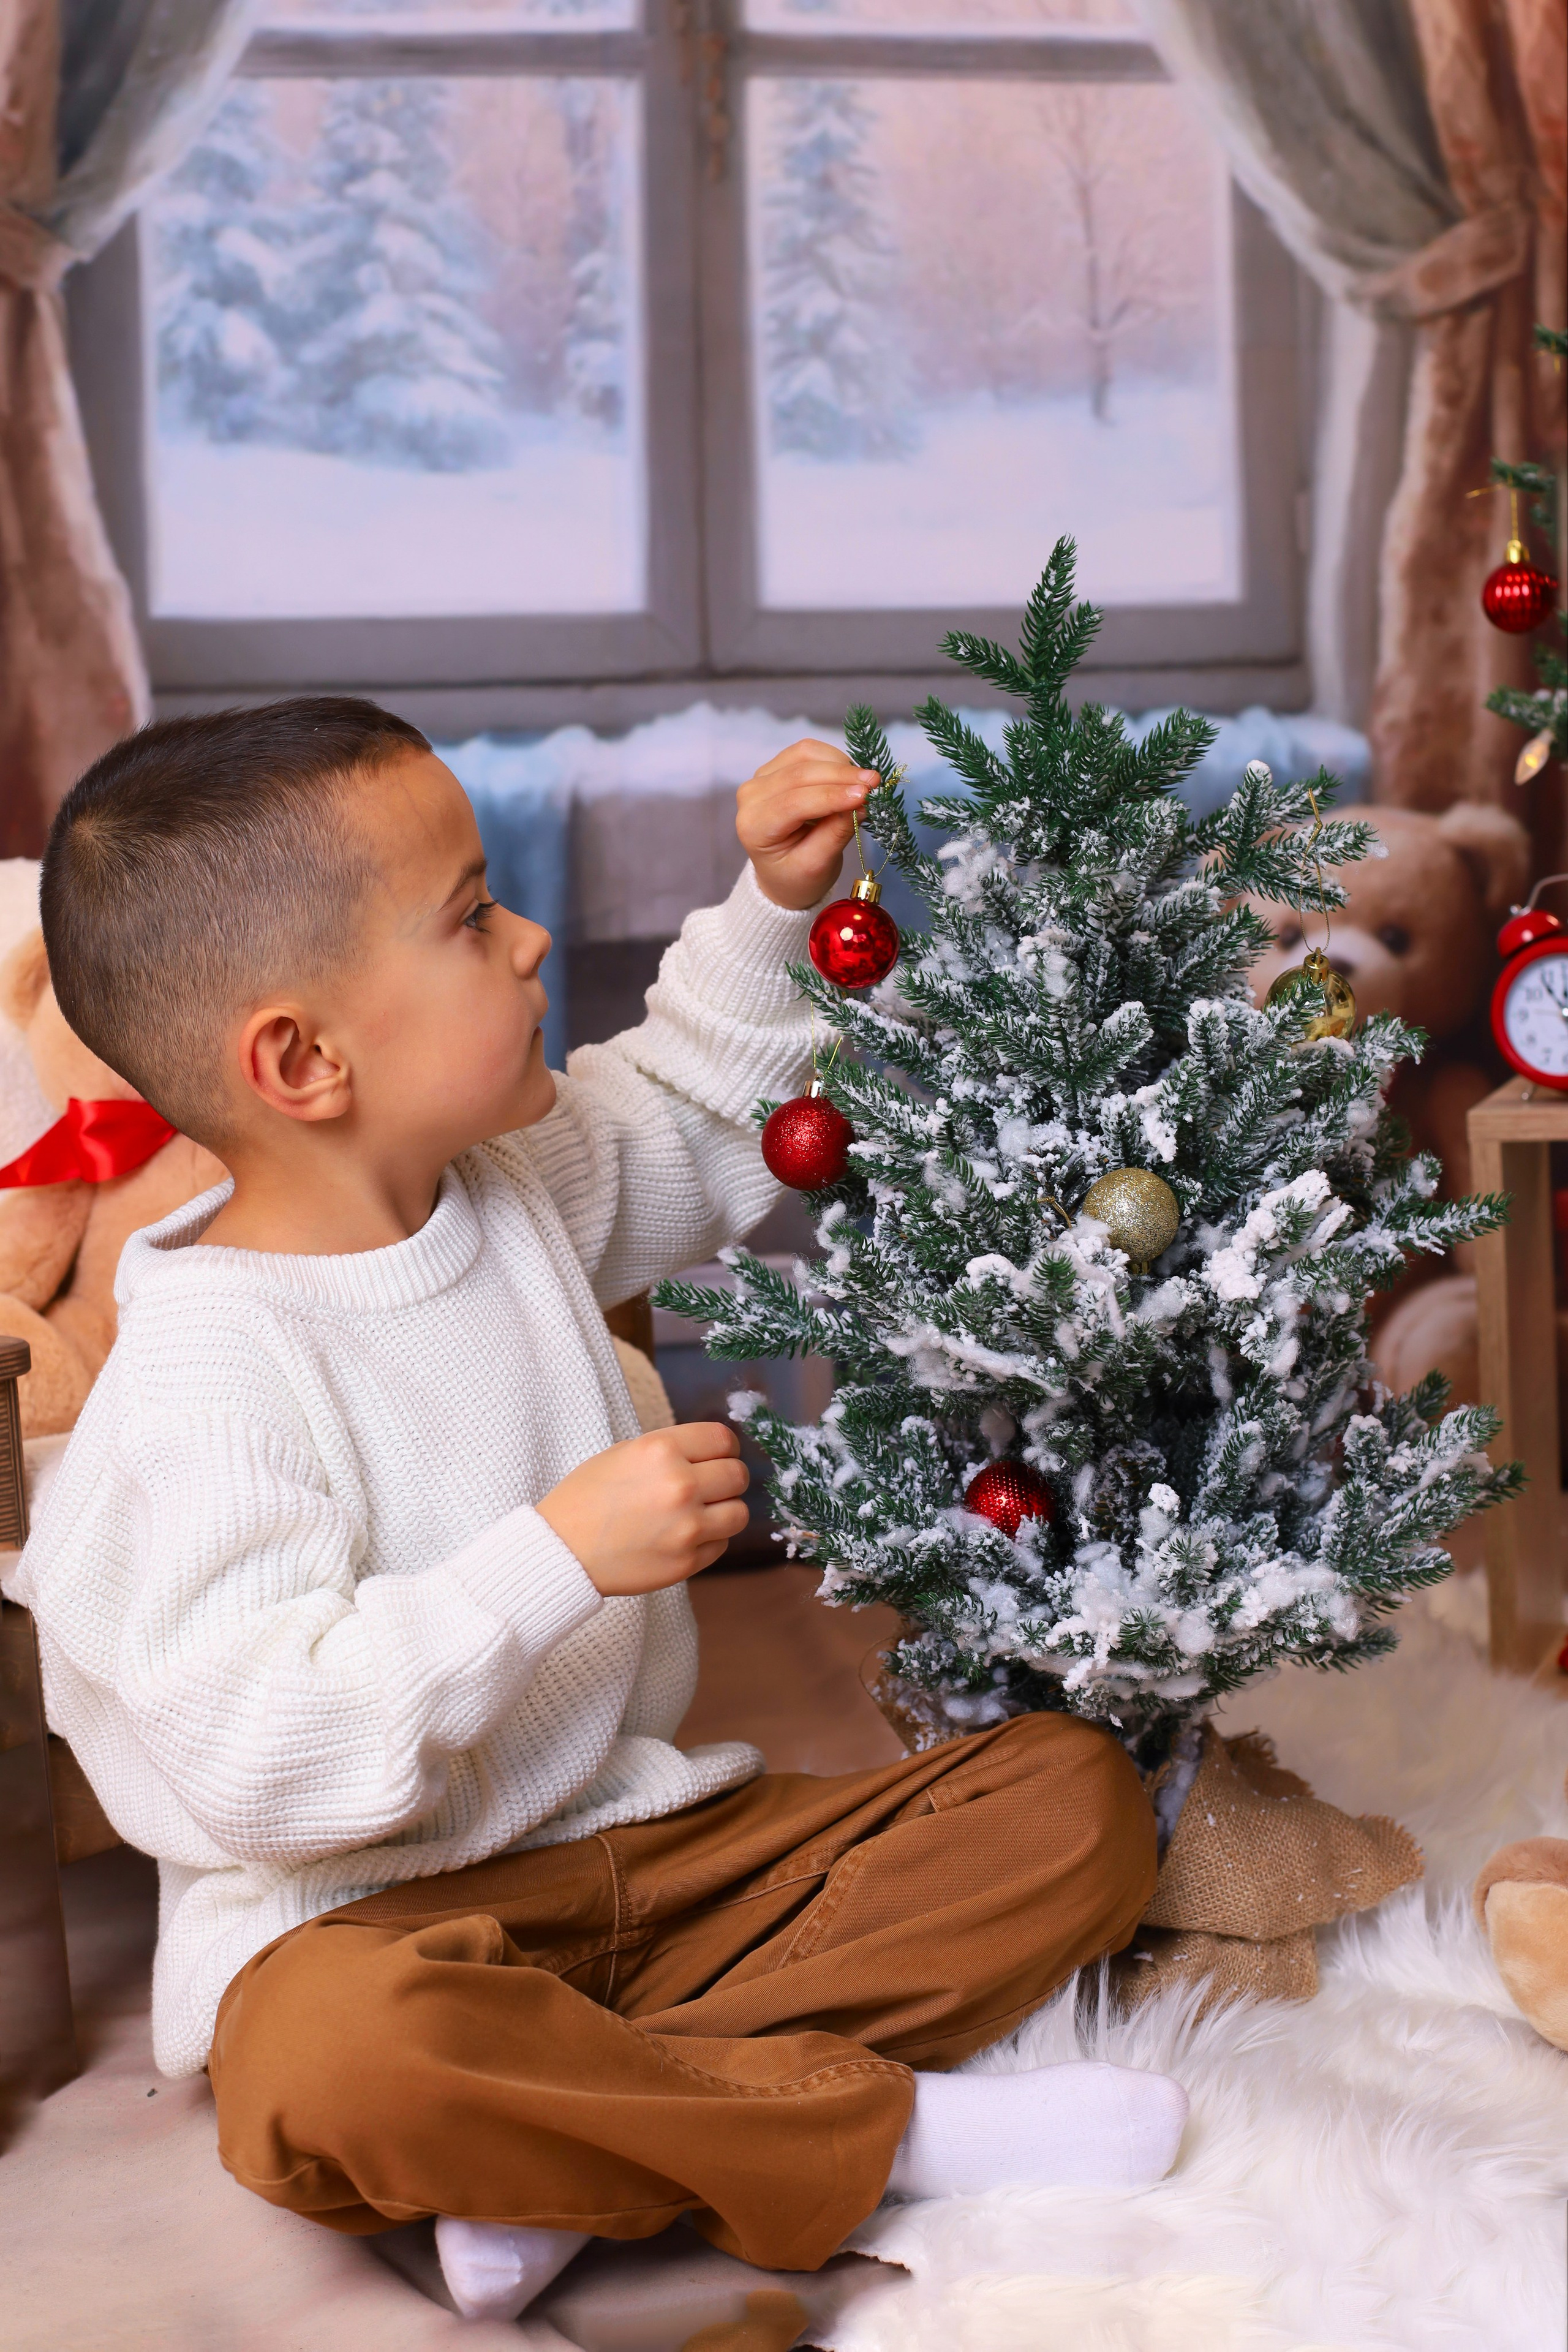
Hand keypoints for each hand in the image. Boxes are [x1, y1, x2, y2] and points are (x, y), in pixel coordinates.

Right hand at [536, 1423, 750, 1594]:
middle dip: (727, 1479)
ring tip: (702, 1513)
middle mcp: (679, 1485)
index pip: (723, 1439)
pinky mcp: (686, 1561)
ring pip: (739, 1513)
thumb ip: (670, 1450)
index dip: (725, 1448)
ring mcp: (686, 1527)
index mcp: (661, 1450)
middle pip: (738, 1475)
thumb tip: (713, 1451)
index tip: (719, 1456)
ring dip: (724, 1511)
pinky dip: (709, 1540)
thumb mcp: (624, 1453)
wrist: (561, 1550)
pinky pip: (722, 1544)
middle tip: (711, 1486)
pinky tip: (683, 1536)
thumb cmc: (586, 1498)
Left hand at [737, 739, 881, 911]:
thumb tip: (861, 802)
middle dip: (842, 775)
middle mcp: (750, 797)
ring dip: (839, 764)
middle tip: (875, 782)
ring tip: (865, 782)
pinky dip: (833, 759)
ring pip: (804, 754)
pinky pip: (807, 751)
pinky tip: (849, 777)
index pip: (794, 802)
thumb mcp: (817, 865)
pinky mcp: (775, 767)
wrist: (782, 874)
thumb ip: (836, 833)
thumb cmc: (797, 876)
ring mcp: (761, 777)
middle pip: (800, 772)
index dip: (832, 795)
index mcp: (754, 827)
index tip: (866, 795)